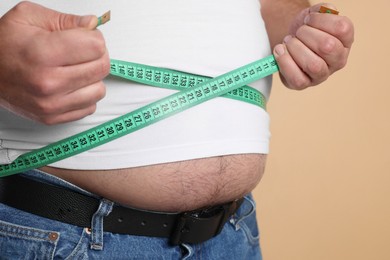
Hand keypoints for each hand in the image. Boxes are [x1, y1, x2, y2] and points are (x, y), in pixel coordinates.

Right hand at [0, 2, 109, 124]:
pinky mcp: (53, 117)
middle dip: (96, 56)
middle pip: (101, 68)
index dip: (94, 37)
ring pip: (99, 90)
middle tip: (81, 52)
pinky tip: (70, 85)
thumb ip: (67, 20)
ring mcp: (52, 104)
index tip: (84, 37)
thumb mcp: (29, 17)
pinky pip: (90, 107)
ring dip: (92, 78)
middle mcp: (49, 83)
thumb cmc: (5, 44)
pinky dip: (84, 95)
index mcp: (44, 53)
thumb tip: (92, 24)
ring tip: (74, 69)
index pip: (97, 47)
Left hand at [273, 3, 353, 89]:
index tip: (309, 19)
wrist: (290, 43)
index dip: (321, 20)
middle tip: (298, 32)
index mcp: (345, 40)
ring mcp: (322, 75)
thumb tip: (324, 11)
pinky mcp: (305, 84)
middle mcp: (338, 60)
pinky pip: (298, 79)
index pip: (342, 28)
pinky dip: (285, 62)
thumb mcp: (314, 15)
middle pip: (327, 46)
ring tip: (288, 41)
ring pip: (313, 65)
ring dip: (295, 48)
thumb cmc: (305, 30)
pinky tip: (280, 51)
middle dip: (306, 34)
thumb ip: (322, 10)